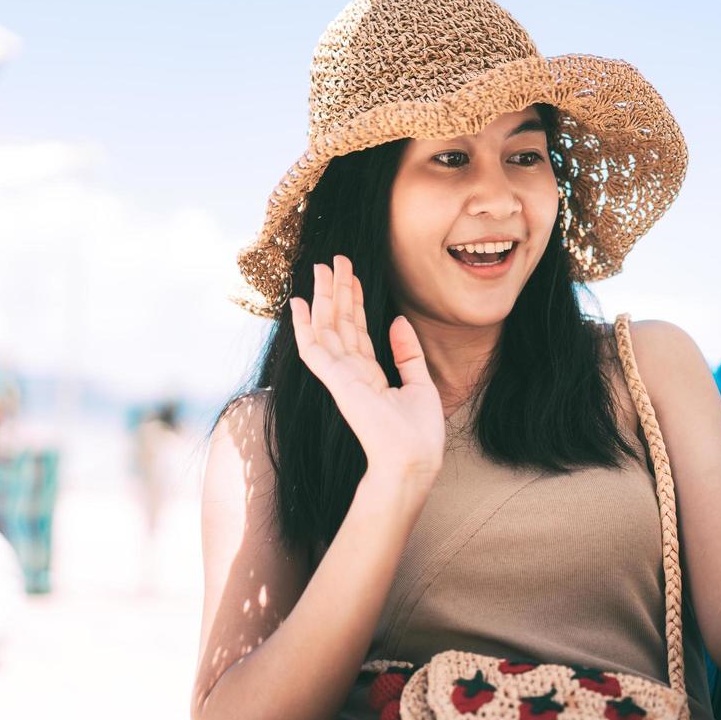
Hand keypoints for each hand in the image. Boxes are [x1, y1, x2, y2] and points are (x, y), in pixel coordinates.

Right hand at [289, 254, 444, 485]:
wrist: (413, 460)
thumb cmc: (418, 435)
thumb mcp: (421, 384)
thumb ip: (407, 353)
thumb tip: (398, 321)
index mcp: (371, 375)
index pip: (358, 331)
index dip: (355, 302)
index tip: (351, 275)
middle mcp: (352, 372)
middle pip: (341, 323)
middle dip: (337, 290)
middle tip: (333, 259)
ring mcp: (341, 377)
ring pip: (327, 328)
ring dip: (324, 297)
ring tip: (321, 267)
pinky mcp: (337, 382)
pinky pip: (314, 349)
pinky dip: (304, 326)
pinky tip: (299, 303)